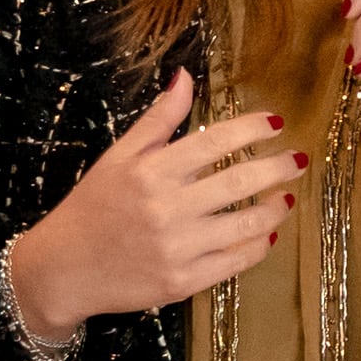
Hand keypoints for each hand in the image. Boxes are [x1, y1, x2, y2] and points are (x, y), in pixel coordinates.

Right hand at [4, 69, 304, 336]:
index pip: (215, 142)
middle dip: (276, 168)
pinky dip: (257, 247)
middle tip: (298, 159)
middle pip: (238, 183)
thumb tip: (185, 77)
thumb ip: (157, 120)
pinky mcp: (182, 283)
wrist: (63, 269)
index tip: (275, 123)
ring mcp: (176, 249)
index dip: (251, 129)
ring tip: (286, 196)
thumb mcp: (118, 157)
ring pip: (244, 226)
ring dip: (274, 209)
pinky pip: (234, 264)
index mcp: (150, 172)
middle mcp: (166, 209)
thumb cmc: (93, 206)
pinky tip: (267, 234)